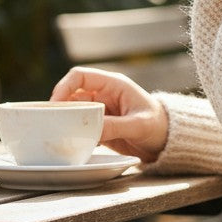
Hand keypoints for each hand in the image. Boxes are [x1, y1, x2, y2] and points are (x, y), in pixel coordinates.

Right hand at [50, 67, 168, 161]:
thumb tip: (90, 130)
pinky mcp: (99, 126)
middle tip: (53, 125)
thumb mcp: (139, 125)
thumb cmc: (159, 126)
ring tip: (60, 136)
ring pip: (73, 112)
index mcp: (113, 85)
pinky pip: (79, 126)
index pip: (80, 76)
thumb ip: (116, 126)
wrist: (167, 141)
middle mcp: (104, 95)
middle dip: (61, 108)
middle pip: (71, 95)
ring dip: (65, 122)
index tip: (55, 105)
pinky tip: (74, 144)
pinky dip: (73, 134)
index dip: (63, 87)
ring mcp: (100, 111)